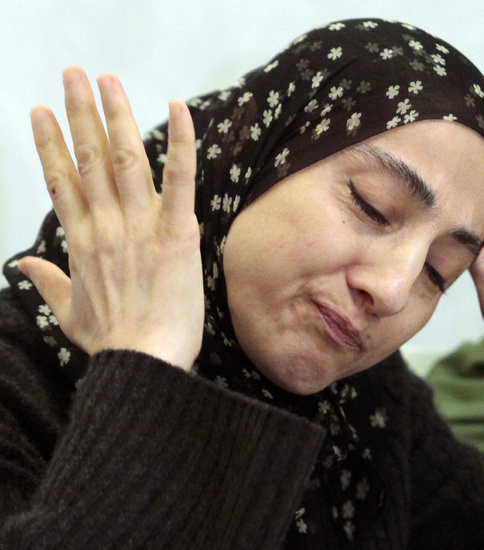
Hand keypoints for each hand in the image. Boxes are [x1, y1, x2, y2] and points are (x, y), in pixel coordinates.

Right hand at [18, 66, 202, 370]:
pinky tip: (180, 107)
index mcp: (81, 241)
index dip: (49, 143)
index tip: (39, 112)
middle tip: (74, 74)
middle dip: (80, 112)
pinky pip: (179, 179)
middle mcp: (106, 225)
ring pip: (125, 158)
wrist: (144, 363)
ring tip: (107, 80)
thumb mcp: (70, 314)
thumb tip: (22, 266)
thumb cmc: (113, 343)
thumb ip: (48, 283)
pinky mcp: (176, 231)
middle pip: (88, 158)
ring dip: (117, 114)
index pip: (60, 180)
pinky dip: (181, 142)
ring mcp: (140, 225)